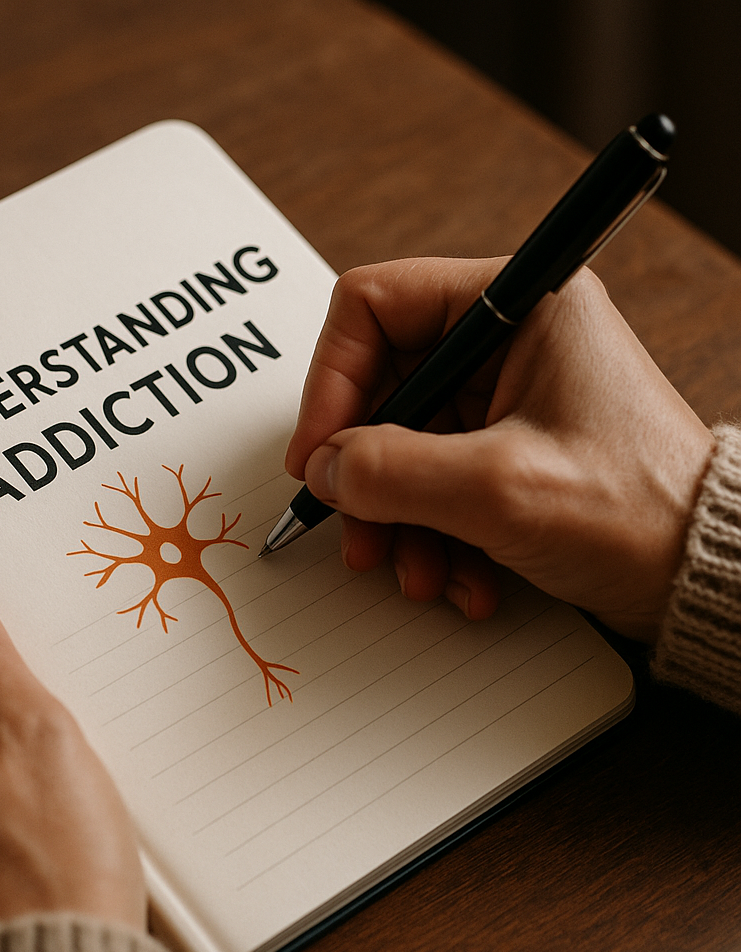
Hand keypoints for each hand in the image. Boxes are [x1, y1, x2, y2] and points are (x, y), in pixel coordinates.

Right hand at [286, 257, 713, 641]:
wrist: (704, 576)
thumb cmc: (639, 512)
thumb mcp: (497, 490)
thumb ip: (390, 471)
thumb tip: (324, 469)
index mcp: (519, 304)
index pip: (376, 306)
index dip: (331, 381)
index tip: (318, 454)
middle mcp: (508, 341)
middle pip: (383, 386)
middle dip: (366, 471)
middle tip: (358, 530)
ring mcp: (507, 398)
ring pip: (402, 443)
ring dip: (397, 517)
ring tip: (418, 572)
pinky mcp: (507, 448)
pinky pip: (435, 480)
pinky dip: (432, 533)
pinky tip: (460, 578)